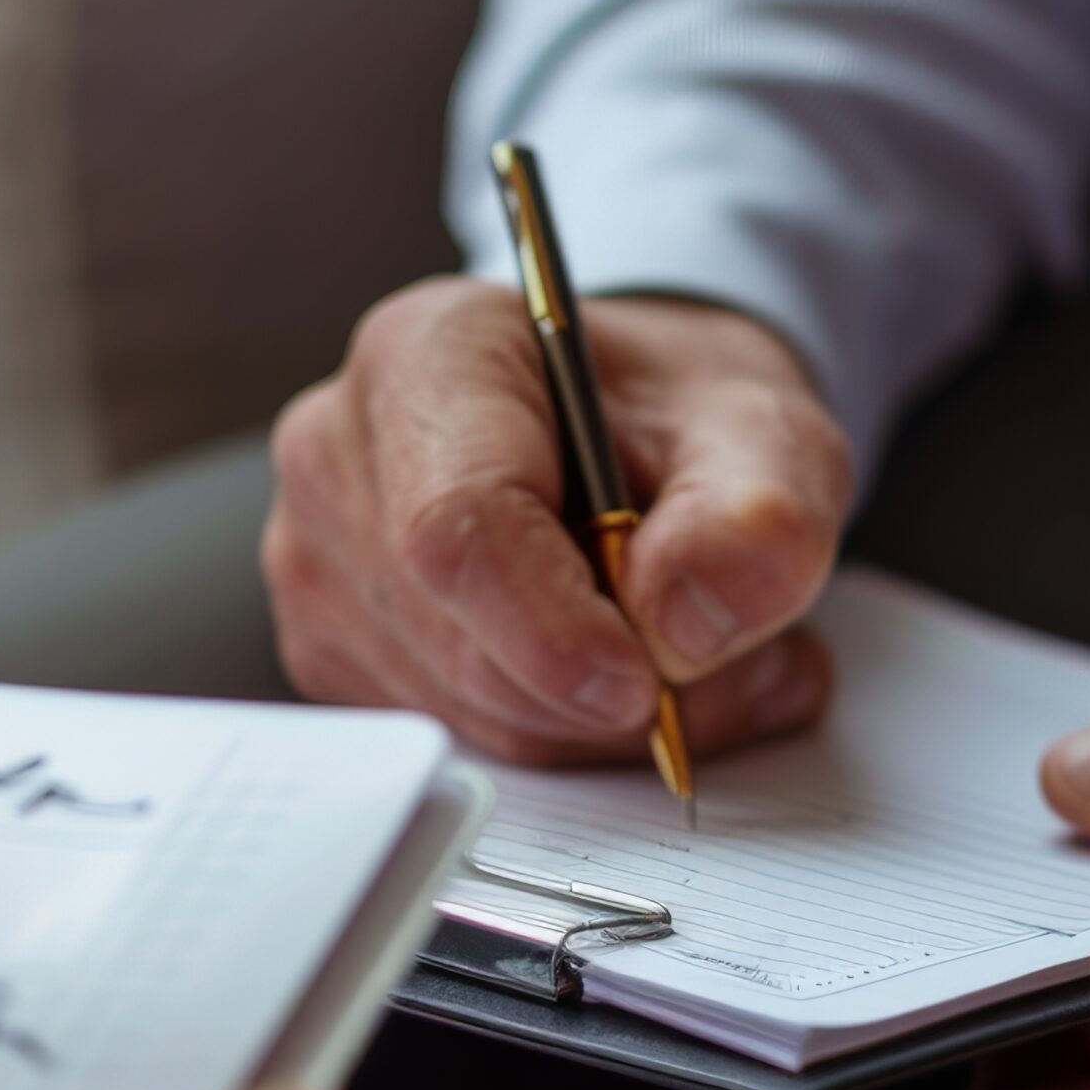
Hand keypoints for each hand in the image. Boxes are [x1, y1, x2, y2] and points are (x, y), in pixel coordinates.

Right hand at [265, 278, 849, 765]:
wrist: (632, 431)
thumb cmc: (674, 415)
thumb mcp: (767, 434)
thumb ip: (755, 519)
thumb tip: (684, 626)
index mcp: (426, 357)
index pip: (456, 528)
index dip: (554, 631)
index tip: (647, 684)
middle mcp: (340, 452)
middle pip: (459, 636)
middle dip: (605, 688)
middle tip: (741, 662)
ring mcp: (321, 556)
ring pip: (463, 706)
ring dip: (596, 720)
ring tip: (697, 651)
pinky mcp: (333, 645)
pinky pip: (451, 732)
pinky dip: (556, 731)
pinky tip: (611, 666)